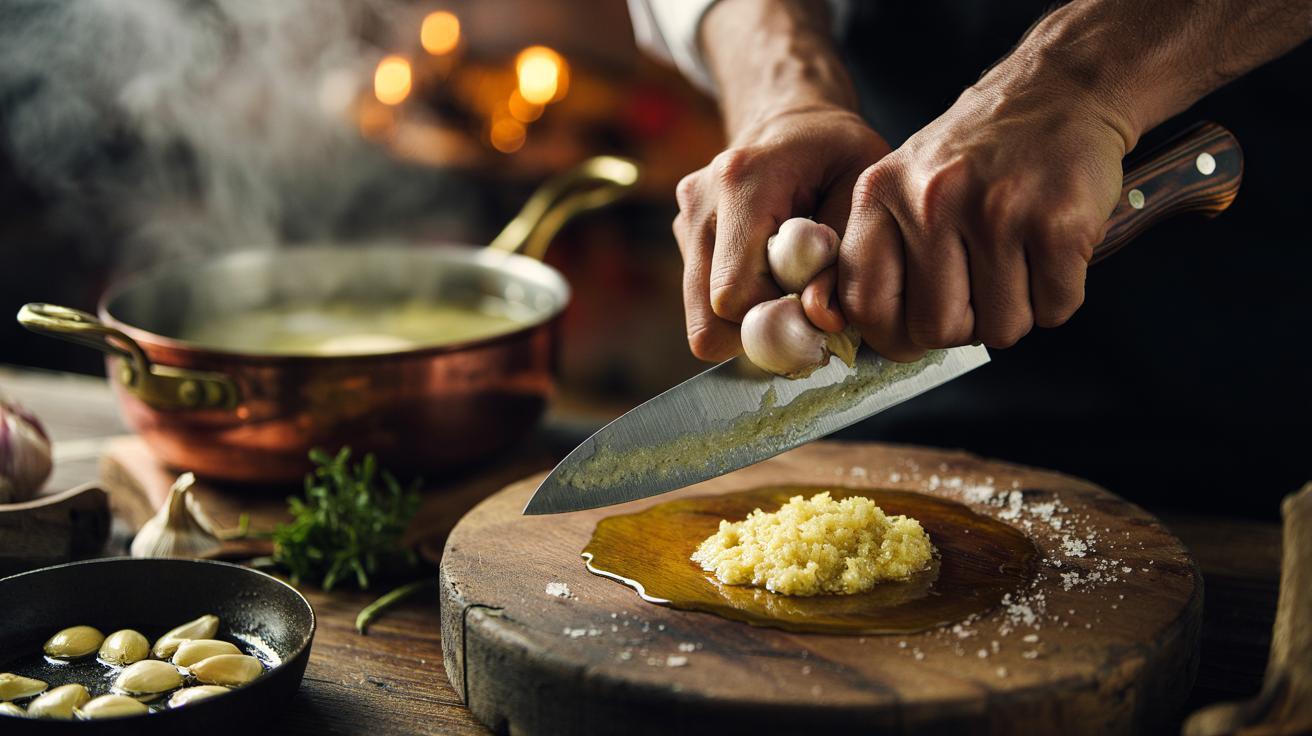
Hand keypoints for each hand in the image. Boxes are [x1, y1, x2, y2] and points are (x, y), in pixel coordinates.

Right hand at [674, 105, 891, 360]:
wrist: (793, 119)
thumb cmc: (838, 150)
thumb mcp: (861, 187)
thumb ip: (845, 256)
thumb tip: (819, 320)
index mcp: (741, 182)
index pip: (733, 293)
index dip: (777, 317)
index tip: (818, 307)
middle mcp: (700, 202)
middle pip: (707, 317)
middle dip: (759, 328)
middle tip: (804, 308)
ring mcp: (686, 220)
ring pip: (702, 315)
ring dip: (750, 315)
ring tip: (790, 282)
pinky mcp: (684, 235)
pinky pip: (704, 298)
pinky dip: (741, 300)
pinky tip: (771, 270)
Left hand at [836, 68, 1132, 361]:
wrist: (1059, 90)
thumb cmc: (978, 151)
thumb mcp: (905, 182)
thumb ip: (882, 252)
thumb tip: (877, 336)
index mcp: (881, 194)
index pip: (864, 304)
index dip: (892, 334)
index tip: (914, 329)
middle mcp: (932, 201)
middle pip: (936, 329)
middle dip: (963, 326)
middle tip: (979, 291)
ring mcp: (997, 211)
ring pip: (1000, 327)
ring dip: (1014, 312)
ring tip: (1017, 263)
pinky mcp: (1057, 222)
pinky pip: (1053, 308)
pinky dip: (1057, 296)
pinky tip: (1050, 252)